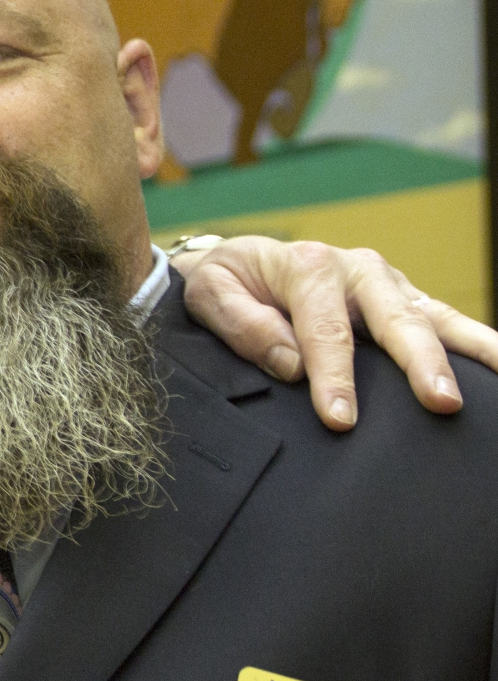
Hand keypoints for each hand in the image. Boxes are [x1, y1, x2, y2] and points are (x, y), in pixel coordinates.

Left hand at [174, 237, 497, 430]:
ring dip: (470, 349)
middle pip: (396, 320)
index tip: (342, 419)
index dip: (334, 377)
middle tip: (441, 403)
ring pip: (435, 317)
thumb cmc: (224, 282)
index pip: (325, 331)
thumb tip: (291, 364)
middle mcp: (357, 269)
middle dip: (420, 363)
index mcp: (308, 266)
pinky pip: (444, 322)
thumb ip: (242, 325)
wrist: (238, 261)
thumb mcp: (209, 294)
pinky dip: (474, 344)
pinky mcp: (404, 299)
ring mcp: (387, 284)